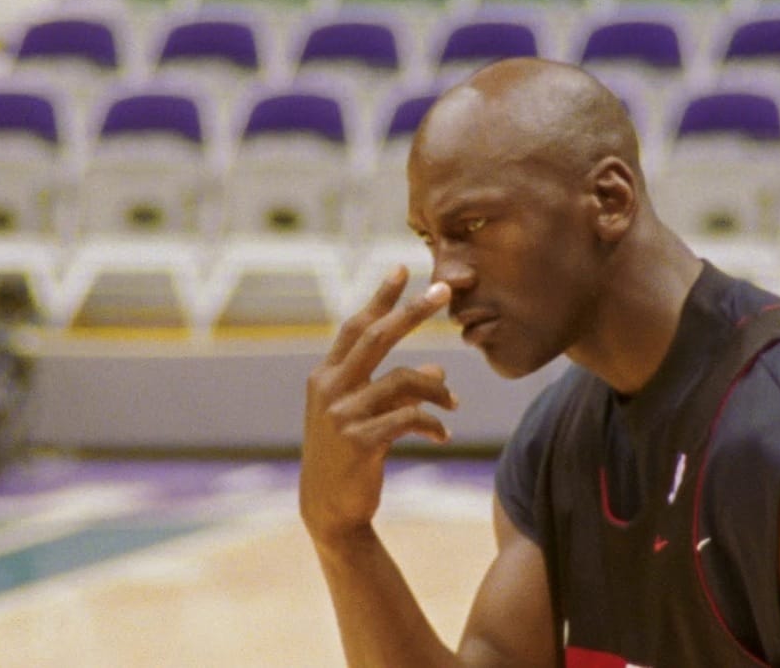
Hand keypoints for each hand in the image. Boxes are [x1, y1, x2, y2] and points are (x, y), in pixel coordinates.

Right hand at [300, 266, 455, 544]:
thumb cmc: (348, 458)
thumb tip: (437, 371)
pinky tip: (444, 435)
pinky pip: (409, 418)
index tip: (401, 268)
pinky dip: (433, 423)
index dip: (380, 298)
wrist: (329, 511)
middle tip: (444, 291)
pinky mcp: (360, 441)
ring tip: (454, 405)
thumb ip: (392, 390)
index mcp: (326, 377)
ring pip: (403, 381)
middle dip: (411, 311)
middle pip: (376, 337)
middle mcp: (329, 389)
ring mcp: (342, 414)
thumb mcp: (365, 418)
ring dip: (437, 390)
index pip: (355, 327)